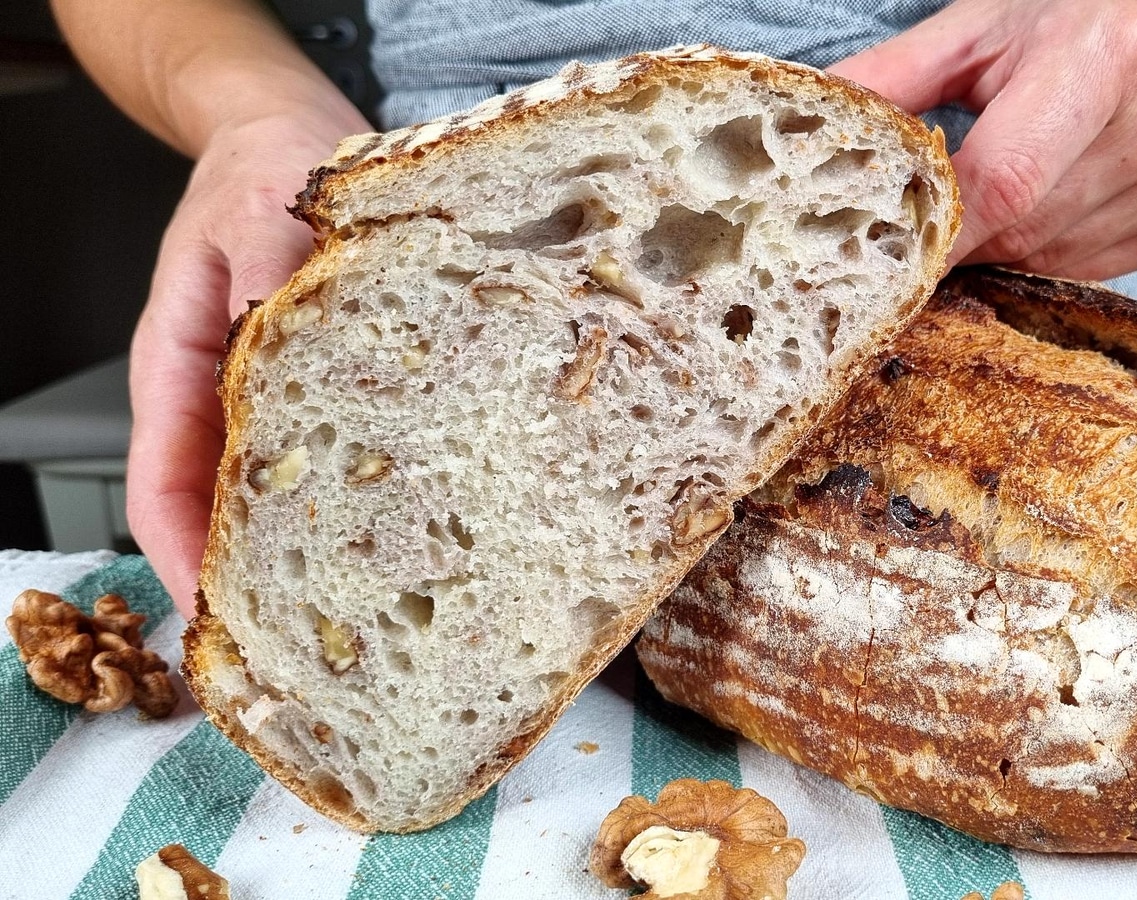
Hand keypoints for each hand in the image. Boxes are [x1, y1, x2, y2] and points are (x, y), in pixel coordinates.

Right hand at [127, 114, 355, 615]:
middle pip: (226, 513)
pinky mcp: (336, 391)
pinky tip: (408, 536)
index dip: (186, 562)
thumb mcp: (261, 202)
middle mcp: (228, 395)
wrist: (299, 128)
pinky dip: (359, 505)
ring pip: (282, 497)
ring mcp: (279, 398)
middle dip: (256, 587)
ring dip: (309, 558)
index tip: (222, 621)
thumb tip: (270, 329)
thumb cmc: (271, 160)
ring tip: (365, 621)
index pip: (164, 487)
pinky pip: (338, 463)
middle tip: (306, 655)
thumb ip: (263, 265)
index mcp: (182, 364)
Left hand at [832, 0, 1136, 280]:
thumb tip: (818, 119)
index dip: (941, 228)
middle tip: (930, 224)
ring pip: (1056, 256)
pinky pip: (1093, 266)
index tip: (889, 254)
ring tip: (995, 201)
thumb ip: (895, 76)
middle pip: (1028, 227)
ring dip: (1006, 247)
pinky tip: (1048, 203)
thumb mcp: (980, 27)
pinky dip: (1050, 250)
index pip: (1005, 177)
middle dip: (966, 238)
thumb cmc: (1069, 18)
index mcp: (1109, 48)